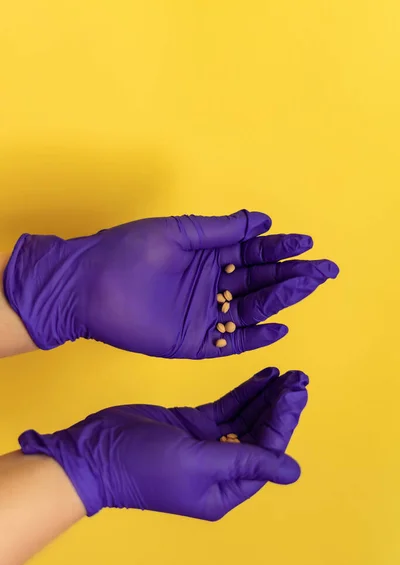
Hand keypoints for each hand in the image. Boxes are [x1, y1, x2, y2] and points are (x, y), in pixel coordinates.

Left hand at [4, 210, 337, 356]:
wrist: (86, 286)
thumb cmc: (126, 251)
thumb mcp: (178, 233)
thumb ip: (220, 230)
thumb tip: (262, 220)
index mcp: (209, 255)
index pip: (254, 251)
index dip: (281, 248)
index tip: (306, 244)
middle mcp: (212, 285)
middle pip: (261, 281)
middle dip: (293, 274)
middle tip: (323, 269)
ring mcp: (205, 314)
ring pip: (252, 309)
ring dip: (280, 299)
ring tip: (306, 287)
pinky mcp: (194, 341)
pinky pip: (230, 341)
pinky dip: (254, 337)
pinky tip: (278, 328)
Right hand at [19, 368, 307, 520]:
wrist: (95, 453)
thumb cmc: (145, 465)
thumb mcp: (198, 464)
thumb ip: (246, 462)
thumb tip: (293, 472)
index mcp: (226, 488)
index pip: (265, 452)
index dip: (282, 423)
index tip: (295, 394)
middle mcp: (221, 468)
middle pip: (260, 434)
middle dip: (280, 407)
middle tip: (299, 379)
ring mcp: (207, 443)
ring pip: (246, 418)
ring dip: (266, 397)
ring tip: (288, 374)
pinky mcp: (193, 423)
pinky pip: (227, 407)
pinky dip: (245, 392)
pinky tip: (264, 376)